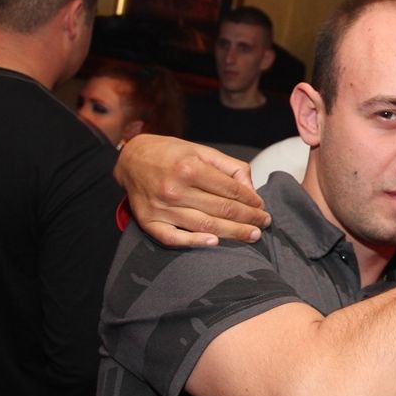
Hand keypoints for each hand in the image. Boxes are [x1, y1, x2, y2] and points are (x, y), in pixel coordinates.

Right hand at [115, 134, 270, 246]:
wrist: (131, 159)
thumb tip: (251, 191)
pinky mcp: (148, 222)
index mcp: (190, 168)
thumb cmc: (172, 154)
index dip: (251, 201)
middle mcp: (174, 189)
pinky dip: (195, 243)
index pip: (231, 190)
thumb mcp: (202, 151)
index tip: (262, 207)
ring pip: (205, 226)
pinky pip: (173, 239)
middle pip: (222, 210)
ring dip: (233, 233)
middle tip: (264, 223)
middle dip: (248, 218)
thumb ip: (230, 168)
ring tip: (252, 235)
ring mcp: (160, 208)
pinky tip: (215, 244)